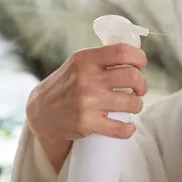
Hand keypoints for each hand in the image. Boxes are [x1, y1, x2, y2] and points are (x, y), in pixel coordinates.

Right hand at [26, 44, 147, 166]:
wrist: (40, 112)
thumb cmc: (65, 85)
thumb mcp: (77, 64)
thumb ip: (100, 59)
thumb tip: (133, 57)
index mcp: (86, 59)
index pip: (123, 52)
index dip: (139, 58)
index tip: (140, 65)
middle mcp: (87, 78)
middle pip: (132, 77)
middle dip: (142, 85)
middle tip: (139, 90)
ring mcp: (88, 101)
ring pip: (132, 103)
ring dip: (137, 105)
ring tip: (132, 106)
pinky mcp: (87, 123)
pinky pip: (121, 128)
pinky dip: (128, 129)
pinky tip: (127, 127)